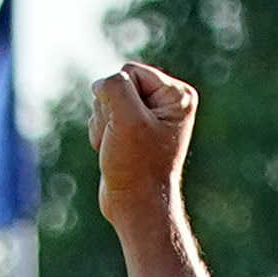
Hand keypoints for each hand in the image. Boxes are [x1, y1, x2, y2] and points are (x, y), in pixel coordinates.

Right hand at [90, 63, 195, 219]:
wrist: (135, 204)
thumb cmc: (136, 165)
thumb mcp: (127, 119)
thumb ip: (115, 87)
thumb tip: (102, 84)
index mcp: (177, 95)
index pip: (130, 72)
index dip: (119, 96)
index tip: (129, 126)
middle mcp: (167, 103)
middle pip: (118, 84)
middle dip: (110, 111)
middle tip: (122, 139)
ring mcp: (149, 116)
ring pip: (107, 100)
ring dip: (103, 123)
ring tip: (117, 146)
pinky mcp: (133, 129)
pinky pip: (104, 115)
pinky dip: (100, 132)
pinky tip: (111, 150)